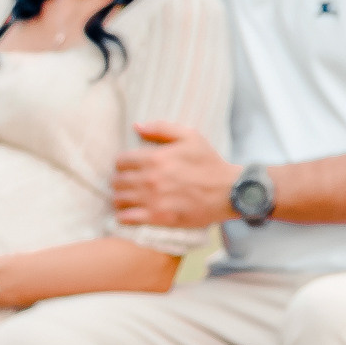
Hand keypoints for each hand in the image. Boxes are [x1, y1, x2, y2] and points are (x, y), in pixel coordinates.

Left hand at [114, 121, 241, 228]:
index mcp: (155, 158)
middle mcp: (150, 179)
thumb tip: (136, 126)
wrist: (229, 192)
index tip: (129, 168)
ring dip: (120, 198)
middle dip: (120, 181)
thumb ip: (161, 128)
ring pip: (118, 199)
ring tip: (127, 198)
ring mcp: (153, 199)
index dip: (123, 164)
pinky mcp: (158, 218)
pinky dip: (124, 216)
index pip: (120, 161)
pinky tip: (130, 213)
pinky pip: (127, 218)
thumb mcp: (190, 136)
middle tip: (128, 184)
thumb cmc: (209, 163)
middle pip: (117, 181)